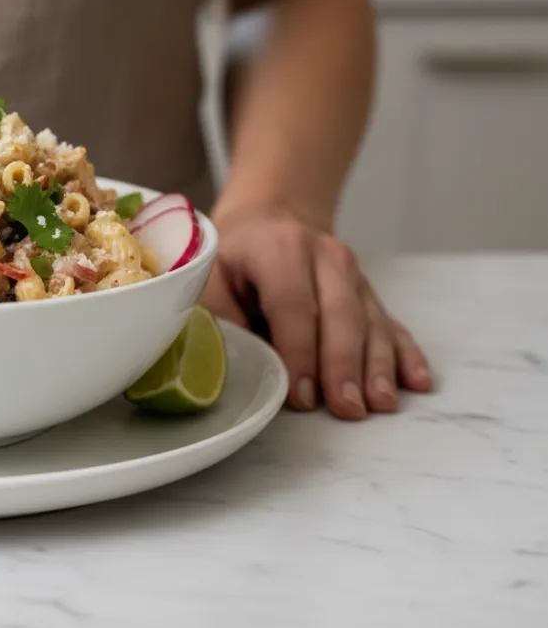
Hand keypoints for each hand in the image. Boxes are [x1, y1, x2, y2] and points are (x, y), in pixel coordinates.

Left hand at [202, 208, 431, 419]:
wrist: (271, 218)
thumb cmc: (235, 256)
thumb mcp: (210, 273)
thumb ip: (219, 315)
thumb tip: (227, 365)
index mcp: (280, 249)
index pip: (293, 303)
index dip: (299, 351)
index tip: (302, 395)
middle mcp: (325, 256)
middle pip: (341, 314)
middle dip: (343, 366)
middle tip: (346, 409)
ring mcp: (354, 275)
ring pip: (371, 322)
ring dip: (378, 366)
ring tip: (380, 404)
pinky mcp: (369, 293)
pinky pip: (392, 324)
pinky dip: (405, 354)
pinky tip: (416, 381)